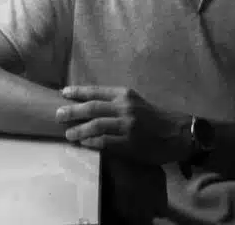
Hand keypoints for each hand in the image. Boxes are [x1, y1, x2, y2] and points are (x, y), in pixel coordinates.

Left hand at [55, 85, 187, 165]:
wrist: (176, 133)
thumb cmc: (154, 117)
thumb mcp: (136, 102)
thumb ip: (116, 103)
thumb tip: (91, 107)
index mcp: (125, 94)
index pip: (96, 91)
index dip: (78, 92)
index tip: (63, 93)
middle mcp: (124, 107)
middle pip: (92, 107)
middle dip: (72, 110)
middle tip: (58, 114)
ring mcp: (127, 125)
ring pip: (96, 125)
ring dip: (79, 129)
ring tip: (67, 134)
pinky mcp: (129, 143)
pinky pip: (105, 142)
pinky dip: (91, 143)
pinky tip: (83, 144)